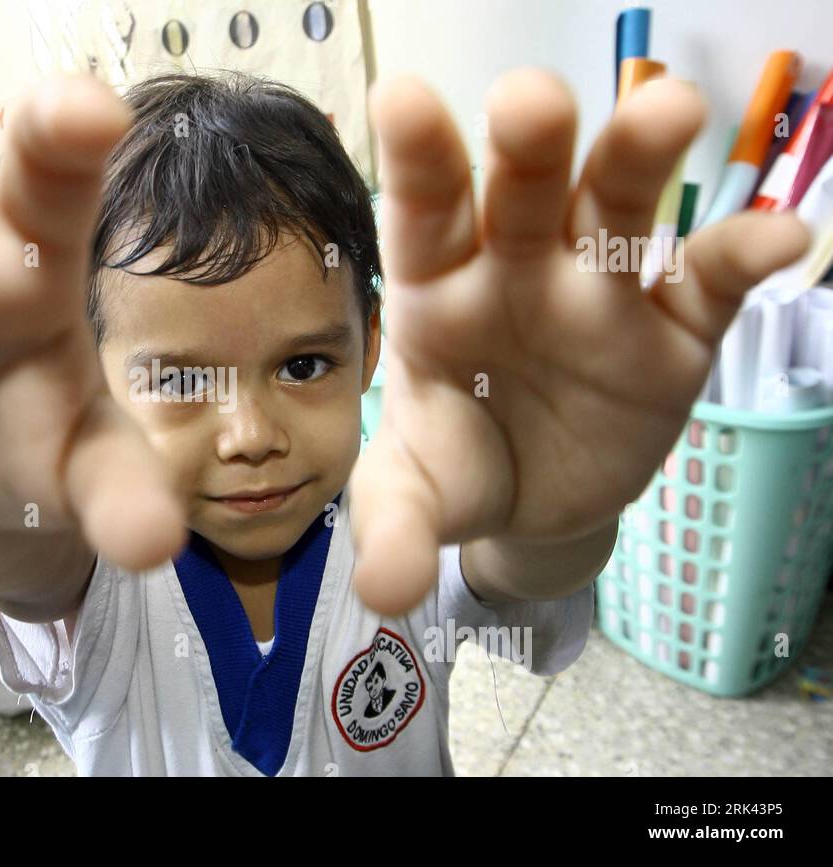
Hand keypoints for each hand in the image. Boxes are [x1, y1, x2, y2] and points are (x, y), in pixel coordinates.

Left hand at [350, 69, 809, 614]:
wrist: (533, 502)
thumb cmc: (458, 466)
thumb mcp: (417, 495)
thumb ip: (396, 525)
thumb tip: (387, 591)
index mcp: (437, 288)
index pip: (424, 216)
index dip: (417, 161)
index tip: (403, 100)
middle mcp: (519, 267)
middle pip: (527, 190)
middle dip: (531, 145)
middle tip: (531, 103)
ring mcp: (600, 290)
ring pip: (624, 207)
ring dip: (643, 158)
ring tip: (670, 113)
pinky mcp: (673, 328)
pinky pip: (710, 282)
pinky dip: (745, 254)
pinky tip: (782, 238)